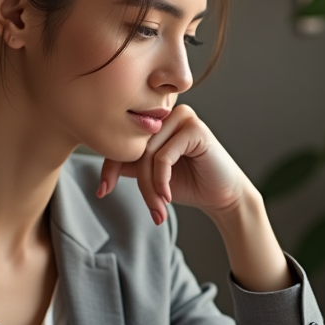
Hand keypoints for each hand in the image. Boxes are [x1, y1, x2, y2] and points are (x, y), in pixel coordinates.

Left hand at [97, 105, 249, 225]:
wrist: (223, 196)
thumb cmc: (190, 184)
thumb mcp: (151, 175)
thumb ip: (130, 165)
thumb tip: (103, 169)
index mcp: (156, 121)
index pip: (124, 141)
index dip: (109, 167)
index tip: (102, 192)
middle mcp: (168, 114)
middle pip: (136, 149)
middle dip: (141, 186)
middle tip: (152, 211)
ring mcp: (183, 117)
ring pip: (148, 155)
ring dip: (151, 188)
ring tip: (160, 209)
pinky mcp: (195, 128)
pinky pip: (163, 156)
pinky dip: (162, 180)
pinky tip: (169, 196)